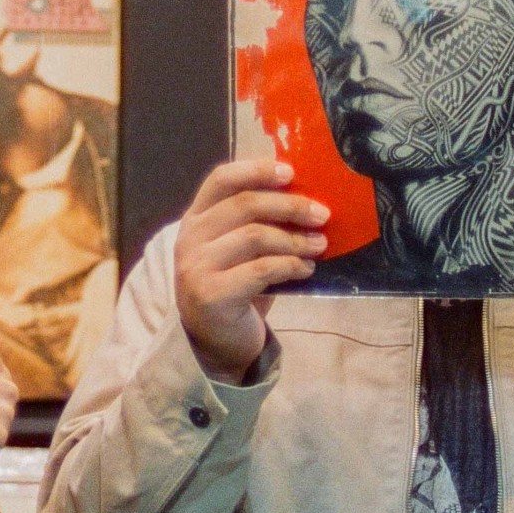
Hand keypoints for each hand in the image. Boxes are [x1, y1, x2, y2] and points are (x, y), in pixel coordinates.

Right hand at [174, 160, 328, 383]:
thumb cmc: (234, 287)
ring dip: (295, 239)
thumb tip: (307, 198)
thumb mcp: (238, 250)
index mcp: (196, 218)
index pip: (221, 180)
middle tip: (322, 214)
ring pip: (255, 236)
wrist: (214, 342)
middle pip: (244, 205)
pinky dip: (290, 265)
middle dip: (290, 206)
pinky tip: (306, 268)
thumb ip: (258, 223)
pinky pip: (260, 270)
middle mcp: (190, 238)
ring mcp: (196, 267)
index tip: (291, 173)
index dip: (256, 170)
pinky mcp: (211, 294)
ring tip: (320, 245)